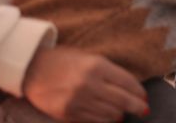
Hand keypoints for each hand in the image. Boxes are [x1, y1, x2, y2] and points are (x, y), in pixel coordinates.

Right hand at [23, 46, 147, 121]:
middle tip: (144, 110)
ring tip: (123, 112)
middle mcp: (89, 84)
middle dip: (138, 107)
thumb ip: (109, 72)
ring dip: (120, 114)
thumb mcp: (89, 58)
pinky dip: (105, 120)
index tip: (144, 96)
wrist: (30, 69)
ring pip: (111, 114)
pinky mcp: (68, 114)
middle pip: (123, 101)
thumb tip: (130, 89)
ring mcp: (78, 101)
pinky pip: (95, 121)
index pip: (127, 82)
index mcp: (97, 66)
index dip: (139, 92)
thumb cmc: (63, 61)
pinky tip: (110, 117)